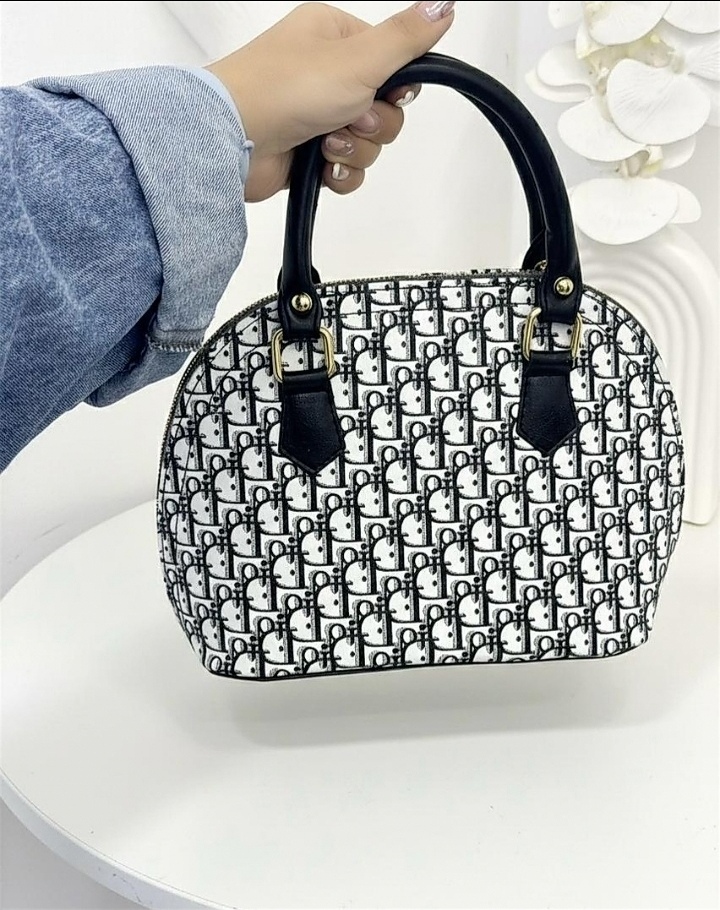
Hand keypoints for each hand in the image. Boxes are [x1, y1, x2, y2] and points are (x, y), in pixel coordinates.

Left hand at [207, 1, 455, 201]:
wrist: (234, 141)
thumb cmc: (285, 89)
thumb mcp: (360, 57)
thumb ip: (407, 38)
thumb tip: (444, 5)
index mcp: (335, 38)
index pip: (393, 62)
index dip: (397, 87)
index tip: (388, 93)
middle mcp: (324, 74)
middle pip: (385, 108)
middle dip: (374, 124)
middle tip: (350, 118)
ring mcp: (314, 115)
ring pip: (368, 142)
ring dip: (356, 149)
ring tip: (326, 144)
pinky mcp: (307, 154)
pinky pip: (347, 168)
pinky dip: (341, 172)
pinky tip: (323, 167)